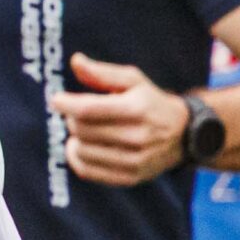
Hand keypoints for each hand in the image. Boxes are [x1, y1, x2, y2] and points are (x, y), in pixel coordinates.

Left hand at [52, 53, 190, 185]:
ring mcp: (134, 160)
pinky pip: (86, 170)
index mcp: (137, 109)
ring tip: (86, 130)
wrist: (183, 134)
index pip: (88, 109)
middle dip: (73, 119)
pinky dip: (77, 158)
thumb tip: (75, 61)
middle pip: (82, 129)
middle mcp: (138, 137)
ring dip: (76, 138)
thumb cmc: (150, 102)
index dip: (66, 104)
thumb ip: (102, 73)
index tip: (56, 99)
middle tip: (80, 113)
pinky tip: (83, 146)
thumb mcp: (133, 81)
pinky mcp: (129, 178)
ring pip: (81, 150)